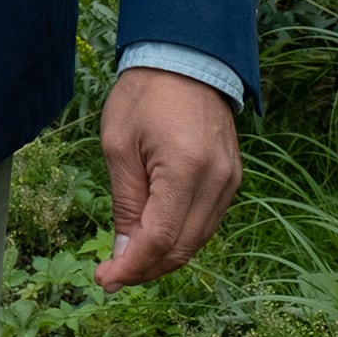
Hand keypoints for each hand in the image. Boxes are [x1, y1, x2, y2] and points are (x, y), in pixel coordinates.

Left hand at [95, 67, 240, 288]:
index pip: (160, 239)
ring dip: (163, 257)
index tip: (104, 279)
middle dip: (146, 268)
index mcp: (186, 169)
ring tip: (129, 260)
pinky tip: (154, 237)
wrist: (186, 57)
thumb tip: (125, 251)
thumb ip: (125, 202)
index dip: (132, 267)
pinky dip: (181, 236)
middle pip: (183, 248)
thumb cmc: (145, 94)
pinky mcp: (233, 177)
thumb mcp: (119, 145)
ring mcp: (231, 180)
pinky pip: (207, 221)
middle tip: (112, 274)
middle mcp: (217, 181)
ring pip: (197, 240)